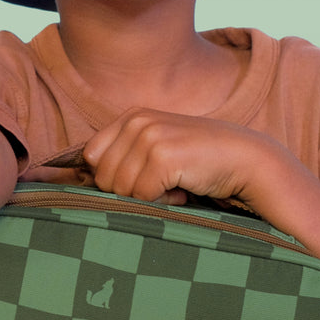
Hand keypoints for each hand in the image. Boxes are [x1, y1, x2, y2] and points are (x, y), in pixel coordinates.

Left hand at [83, 109, 279, 207]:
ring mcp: (150, 135)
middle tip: (163, 184)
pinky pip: (141, 196)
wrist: (246, 161)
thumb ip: (123, 160)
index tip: (142, 180)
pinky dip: (162, 202)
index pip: (91, 157)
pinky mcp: (163, 155)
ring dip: (148, 198)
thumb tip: (73, 181)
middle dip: (129, 192)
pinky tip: (182, 191)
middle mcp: (137, 120)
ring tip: (174, 186)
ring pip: (120, 189)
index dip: (111, 179)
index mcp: (131, 116)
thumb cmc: (199, 163)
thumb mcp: (156, 152)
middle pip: (102, 177)